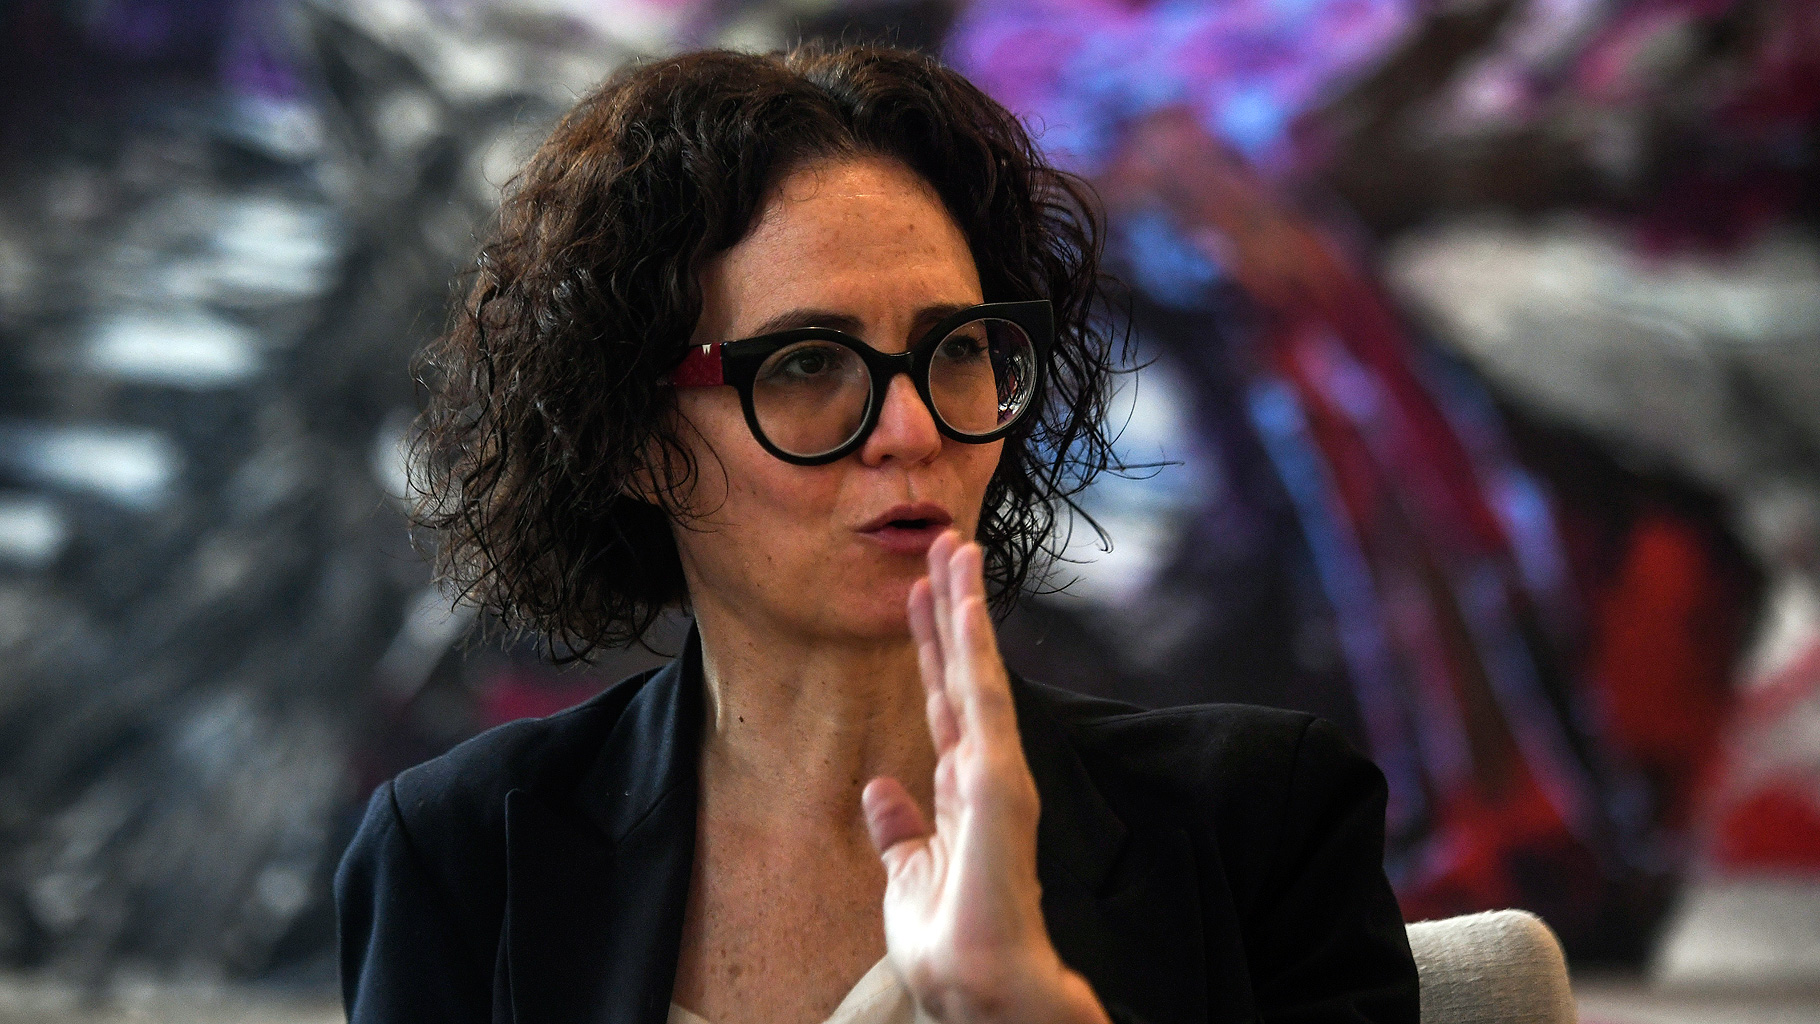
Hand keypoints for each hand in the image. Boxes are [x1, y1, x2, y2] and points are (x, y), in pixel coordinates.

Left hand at [861, 532, 1109, 1023]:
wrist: (977, 991)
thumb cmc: (950, 945)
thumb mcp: (906, 878)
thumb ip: (898, 830)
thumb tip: (879, 789)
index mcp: (960, 789)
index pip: (942, 700)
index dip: (931, 644)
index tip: (921, 590)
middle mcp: (982, 770)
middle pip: (961, 672)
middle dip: (951, 606)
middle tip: (947, 539)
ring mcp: (995, 772)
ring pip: (976, 672)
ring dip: (965, 607)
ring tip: (957, 545)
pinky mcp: (999, 782)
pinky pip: (982, 702)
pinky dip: (973, 649)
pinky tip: (962, 604)